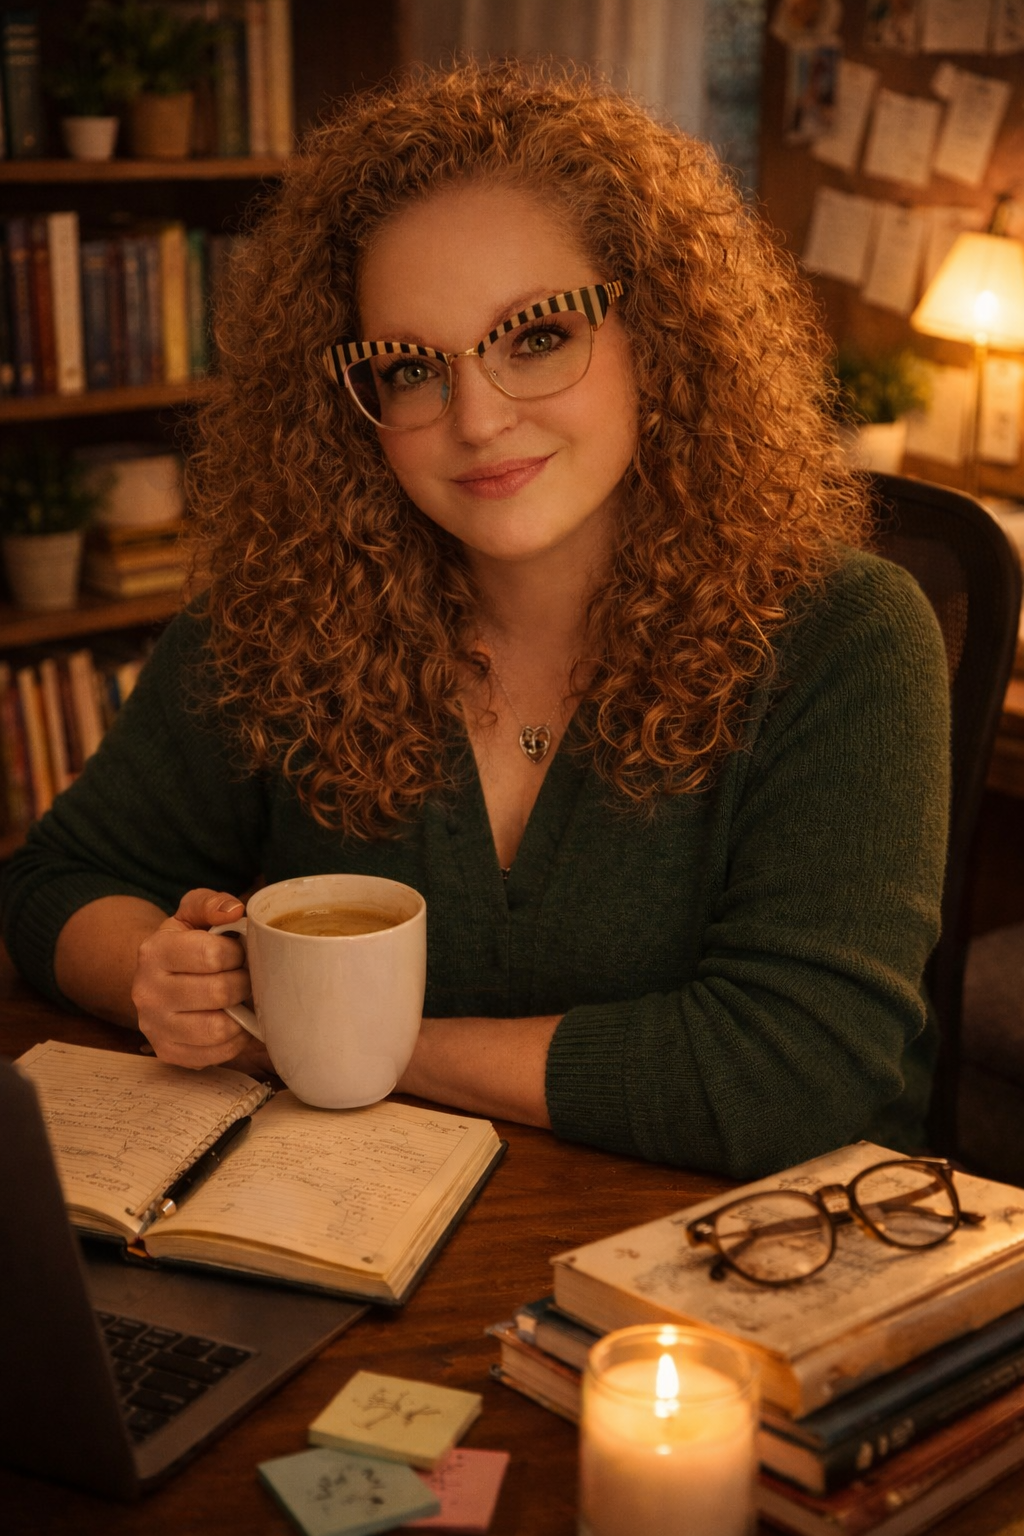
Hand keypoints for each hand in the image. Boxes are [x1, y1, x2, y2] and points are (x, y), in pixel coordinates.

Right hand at [132, 888, 269, 1071]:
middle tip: (247, 977)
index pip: (211, 955)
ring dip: (241, 1015)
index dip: (237, 953)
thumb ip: (212, 903)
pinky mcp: (167, 1052)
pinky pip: (215, 1054)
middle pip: (219, 992)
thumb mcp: (192, 913)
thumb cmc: (184, 942)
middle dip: (244, 983)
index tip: (239, 953)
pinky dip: (234, 1040)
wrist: (156, 977)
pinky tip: (233, 1022)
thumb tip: (235, 910)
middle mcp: (147, 991)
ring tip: (242, 1000)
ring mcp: (154, 1026)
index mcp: (154, 951)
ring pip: (218, 1029)